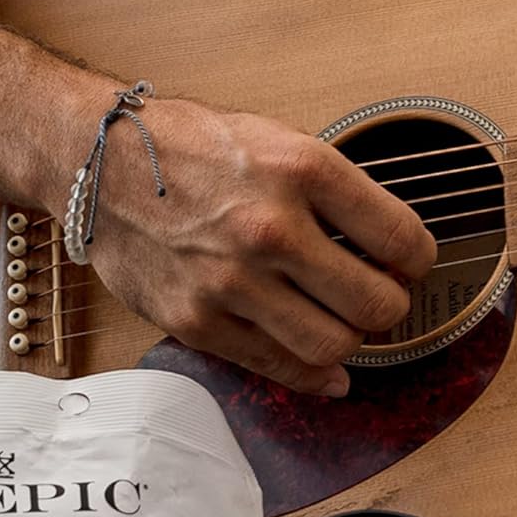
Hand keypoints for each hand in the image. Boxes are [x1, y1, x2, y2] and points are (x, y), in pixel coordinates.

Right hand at [50, 97, 436, 394]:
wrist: (97, 164)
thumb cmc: (185, 148)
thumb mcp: (272, 139)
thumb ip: (329, 192)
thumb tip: (383, 247)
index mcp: (300, 170)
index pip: (400, 239)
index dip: (418, 261)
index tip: (409, 266)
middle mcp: (269, 228)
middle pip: (374, 304)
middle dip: (389, 309)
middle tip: (378, 300)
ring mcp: (231, 282)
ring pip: (332, 346)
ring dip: (350, 343)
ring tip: (341, 326)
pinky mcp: (197, 321)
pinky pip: (277, 367)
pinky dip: (313, 377)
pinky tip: (325, 373)